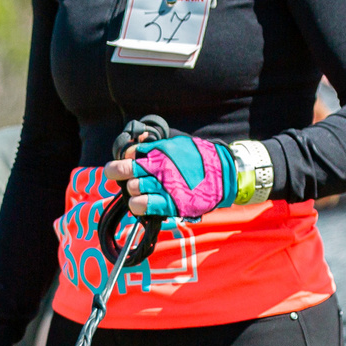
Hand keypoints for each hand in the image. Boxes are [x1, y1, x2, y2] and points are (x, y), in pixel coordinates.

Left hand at [105, 128, 246, 221]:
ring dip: (131, 192)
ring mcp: (164, 185)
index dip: (123, 159)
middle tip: (129, 179)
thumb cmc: (198, 157)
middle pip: (125, 171)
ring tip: (137, 193)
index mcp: (159, 150)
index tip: (125, 163)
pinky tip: (139, 204)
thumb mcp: (177, 143)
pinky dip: (138, 205)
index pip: (128, 153)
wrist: (223, 173)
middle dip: (122, 176)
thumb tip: (138, 140)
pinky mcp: (171, 203)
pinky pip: (144, 205)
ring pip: (133, 189)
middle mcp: (158, 167)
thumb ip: (156, 144)